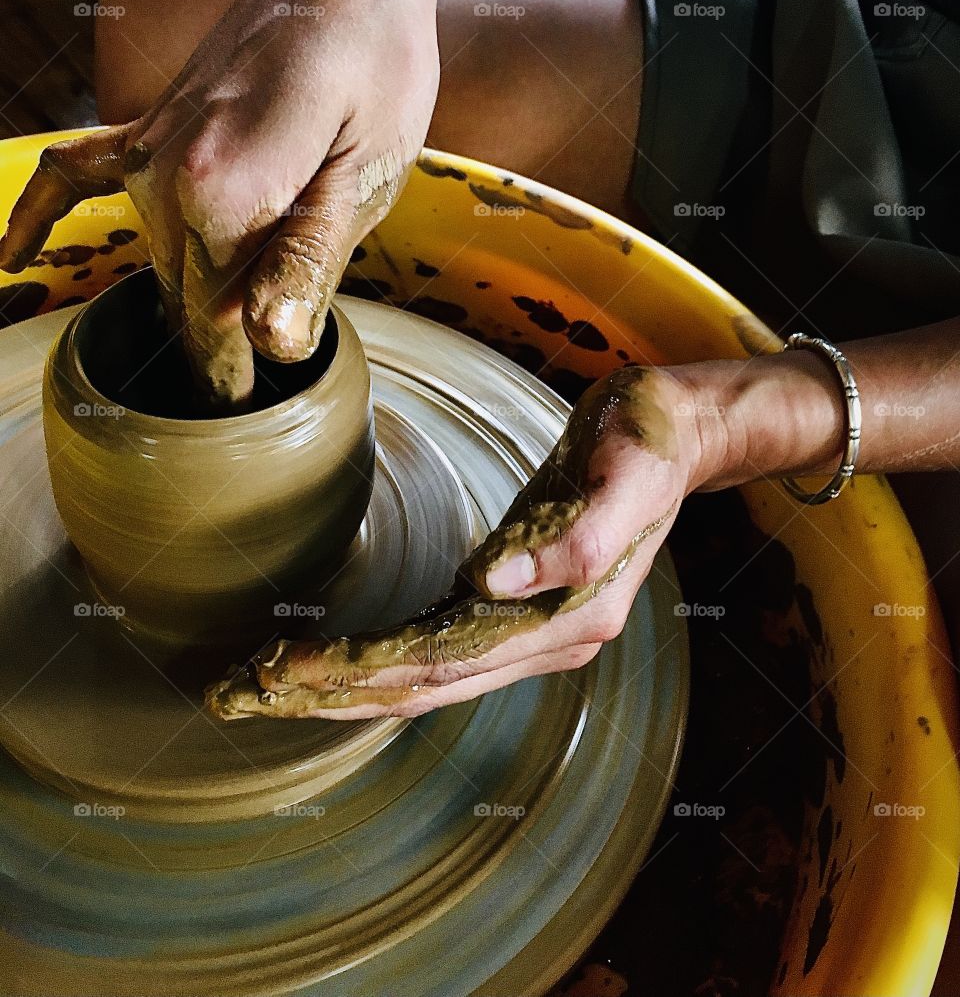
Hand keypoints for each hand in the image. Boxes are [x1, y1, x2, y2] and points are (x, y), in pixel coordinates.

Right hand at [0, 0, 446, 405]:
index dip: (235, 373)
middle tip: (236, 404)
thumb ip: (307, 262)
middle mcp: (165, 174)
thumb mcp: (364, 177)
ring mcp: (147, 146)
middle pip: (180, 298)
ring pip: (151, 260)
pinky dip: (41, 214)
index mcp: (220, 196)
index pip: (216, 322)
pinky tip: (11, 257)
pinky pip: (73, 171)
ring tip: (199, 369)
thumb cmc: (373, 69)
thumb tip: (273, 345)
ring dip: (171, 311)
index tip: (249, 410)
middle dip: (209, 356)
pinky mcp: (147, 124)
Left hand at [205, 365, 719, 718]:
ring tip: (277, 684)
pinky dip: (383, 658)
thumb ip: (576, 536)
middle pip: (424, 684)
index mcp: (570, 617)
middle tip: (250, 695)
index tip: (287, 672)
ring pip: (427, 675)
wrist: (677, 429)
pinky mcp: (517, 601)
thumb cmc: (648, 439)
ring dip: (351, 685)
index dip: (363, 671)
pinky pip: (440, 646)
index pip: (444, 660)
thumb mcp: (627, 472)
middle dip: (336, 694)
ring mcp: (533, 626)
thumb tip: (495, 581)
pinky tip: (344, 660)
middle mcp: (547, 637)